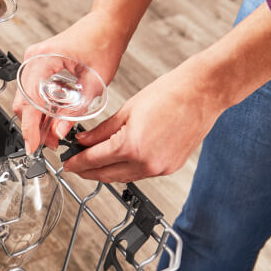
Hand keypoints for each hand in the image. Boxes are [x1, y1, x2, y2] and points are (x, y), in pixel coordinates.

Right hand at [13, 10, 129, 151]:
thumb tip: (59, 132)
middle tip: (49, 144)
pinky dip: (40, 108)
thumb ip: (75, 111)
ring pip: (26, 99)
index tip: (33, 146)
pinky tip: (52, 120)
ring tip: (53, 135)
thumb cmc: (104, 42)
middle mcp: (33, 59)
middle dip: (34, 126)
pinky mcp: (38, 66)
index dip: (30, 127)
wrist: (107, 24)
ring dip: (37, 118)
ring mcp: (33, 62)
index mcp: (44, 58)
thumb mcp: (94, 83)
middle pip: (23, 101)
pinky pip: (32, 92)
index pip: (30, 100)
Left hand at [63, 58, 227, 181]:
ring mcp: (160, 168)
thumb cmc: (169, 94)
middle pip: (106, 175)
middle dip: (88, 172)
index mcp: (131, 146)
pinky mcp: (170, 168)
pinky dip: (126, 170)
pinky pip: (140, 174)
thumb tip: (83, 142)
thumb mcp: (126, 110)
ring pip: (123, 177)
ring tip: (94, 163)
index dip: (77, 163)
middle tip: (75, 166)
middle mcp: (146, 163)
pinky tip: (118, 161)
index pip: (94, 161)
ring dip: (107, 172)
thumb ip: (101, 131)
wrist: (203, 92)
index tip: (67, 164)